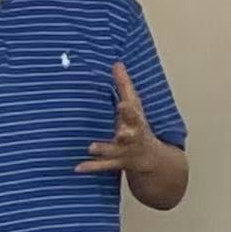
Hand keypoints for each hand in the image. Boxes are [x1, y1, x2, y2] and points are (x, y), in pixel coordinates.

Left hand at [76, 63, 159, 177]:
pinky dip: (91, 166)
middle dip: (126, 133)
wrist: (153, 159)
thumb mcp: (135, 106)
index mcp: (136, 121)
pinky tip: (77, 167)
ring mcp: (126, 151)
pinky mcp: (118, 163)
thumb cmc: (139, 126)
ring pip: (115, 151)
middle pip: (130, 134)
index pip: (134, 113)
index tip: (123, 103)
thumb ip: (124, 86)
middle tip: (120, 131)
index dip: (128, 109)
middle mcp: (133, 136)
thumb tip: (116, 63)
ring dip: (103, 149)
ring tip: (90, 147)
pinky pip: (104, 166)